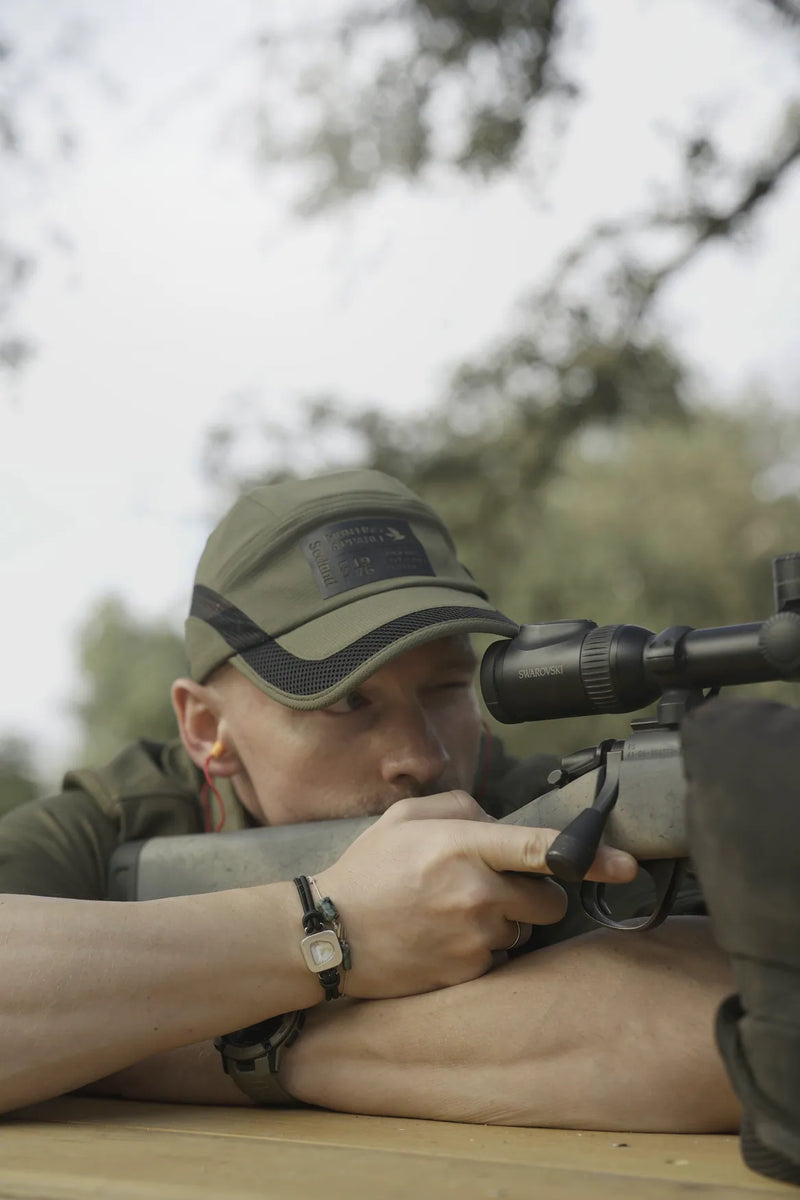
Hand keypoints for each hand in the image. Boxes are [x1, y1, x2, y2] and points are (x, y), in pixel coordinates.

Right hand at [316, 790, 636, 998]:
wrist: (329, 935)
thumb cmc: (368, 869)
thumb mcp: (406, 816)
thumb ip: (462, 807)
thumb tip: (500, 823)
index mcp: (462, 846)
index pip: (539, 848)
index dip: (591, 856)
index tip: (628, 865)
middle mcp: (475, 893)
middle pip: (548, 900)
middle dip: (537, 893)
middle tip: (497, 886)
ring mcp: (473, 938)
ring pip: (524, 930)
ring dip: (506, 922)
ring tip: (455, 913)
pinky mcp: (467, 974)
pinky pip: (499, 958)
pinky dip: (483, 949)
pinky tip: (445, 938)